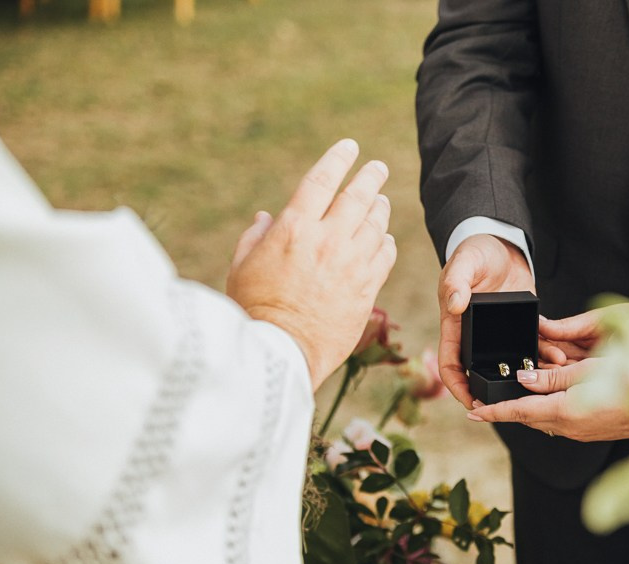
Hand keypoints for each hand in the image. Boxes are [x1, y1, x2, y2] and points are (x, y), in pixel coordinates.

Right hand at [226, 139, 396, 389]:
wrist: (282, 350)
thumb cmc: (254, 309)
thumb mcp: (242, 267)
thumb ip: (255, 237)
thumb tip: (265, 217)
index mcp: (293, 229)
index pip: (321, 181)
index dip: (337, 159)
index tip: (349, 147)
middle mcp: (327, 240)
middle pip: (357, 197)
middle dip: (370, 177)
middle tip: (378, 167)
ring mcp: (350, 264)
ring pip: (375, 225)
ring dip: (379, 209)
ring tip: (381, 202)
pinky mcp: (366, 289)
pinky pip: (385, 256)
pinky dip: (386, 243)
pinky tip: (383, 240)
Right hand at [437, 234, 533, 407]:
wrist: (501, 243)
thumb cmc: (475, 251)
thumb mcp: (464, 264)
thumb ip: (457, 283)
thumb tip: (455, 305)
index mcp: (455, 325)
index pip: (450, 364)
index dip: (457, 386)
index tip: (471, 400)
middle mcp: (476, 335)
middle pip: (480, 371)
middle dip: (495, 389)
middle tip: (511, 404)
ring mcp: (499, 333)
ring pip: (509, 362)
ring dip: (525, 374)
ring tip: (544, 381)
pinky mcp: (520, 326)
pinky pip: (531, 346)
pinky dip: (543, 354)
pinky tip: (557, 358)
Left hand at [466, 359, 628, 441]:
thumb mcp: (588, 371)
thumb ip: (552, 376)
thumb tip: (523, 379)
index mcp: (563, 412)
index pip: (518, 412)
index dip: (493, 412)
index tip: (472, 413)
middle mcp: (567, 428)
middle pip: (528, 418)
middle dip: (507, 409)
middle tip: (487, 400)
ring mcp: (578, 433)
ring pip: (543, 420)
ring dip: (528, 410)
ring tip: (514, 396)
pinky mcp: (589, 432)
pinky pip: (559, 422)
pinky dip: (547, 411)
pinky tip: (548, 400)